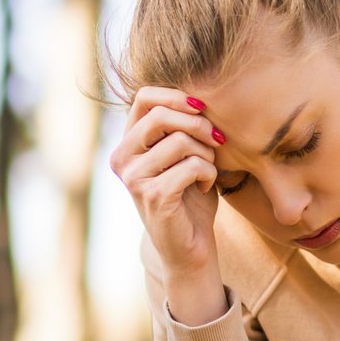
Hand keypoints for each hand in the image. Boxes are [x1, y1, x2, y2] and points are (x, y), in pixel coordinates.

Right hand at [109, 85, 224, 279]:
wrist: (190, 246)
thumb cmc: (191, 196)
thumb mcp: (183, 154)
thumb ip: (181, 126)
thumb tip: (199, 94)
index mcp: (127, 143)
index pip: (144, 97)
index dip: (177, 96)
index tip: (203, 110)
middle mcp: (122, 158)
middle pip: (162, 115)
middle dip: (199, 125)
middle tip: (217, 142)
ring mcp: (134, 178)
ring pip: (180, 141)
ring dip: (207, 154)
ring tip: (208, 170)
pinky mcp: (153, 196)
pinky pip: (192, 166)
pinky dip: (209, 174)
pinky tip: (207, 187)